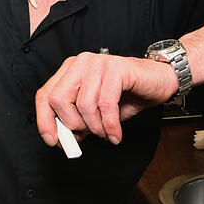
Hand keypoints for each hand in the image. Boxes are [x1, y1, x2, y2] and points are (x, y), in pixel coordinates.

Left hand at [35, 50, 177, 145]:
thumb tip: (62, 139)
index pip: (45, 94)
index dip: (45, 120)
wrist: (158, 82)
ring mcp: (99, 63)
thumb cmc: (127, 94)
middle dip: (71, 124)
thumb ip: (78, 121)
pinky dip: (109, 125)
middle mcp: (82, 62)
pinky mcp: (117, 68)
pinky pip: (106, 104)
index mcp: (71, 70)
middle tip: (87, 135)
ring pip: (84, 104)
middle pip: (59, 98)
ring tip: (106, 133)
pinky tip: (115, 134)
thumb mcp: (97, 112)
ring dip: (96, 128)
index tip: (53, 140)